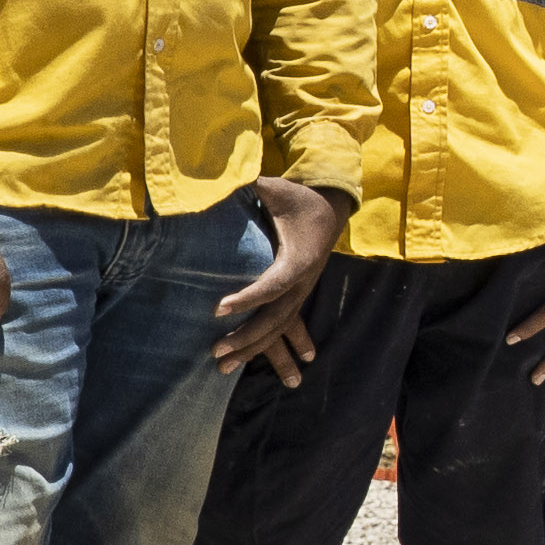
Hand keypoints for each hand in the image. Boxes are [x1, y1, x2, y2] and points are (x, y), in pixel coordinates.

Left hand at [215, 177, 343, 377]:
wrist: (330, 207)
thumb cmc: (297, 198)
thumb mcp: (275, 188)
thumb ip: (249, 185)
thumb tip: (220, 177)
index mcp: (299, 257)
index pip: (273, 284)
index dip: (247, 298)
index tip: (217, 309)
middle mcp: (303, 280)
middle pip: (276, 317)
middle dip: (246, 337)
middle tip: (215, 351)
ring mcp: (301, 291)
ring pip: (279, 328)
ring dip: (252, 349)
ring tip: (222, 367)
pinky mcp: (296, 295)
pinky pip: (282, 327)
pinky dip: (266, 347)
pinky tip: (246, 362)